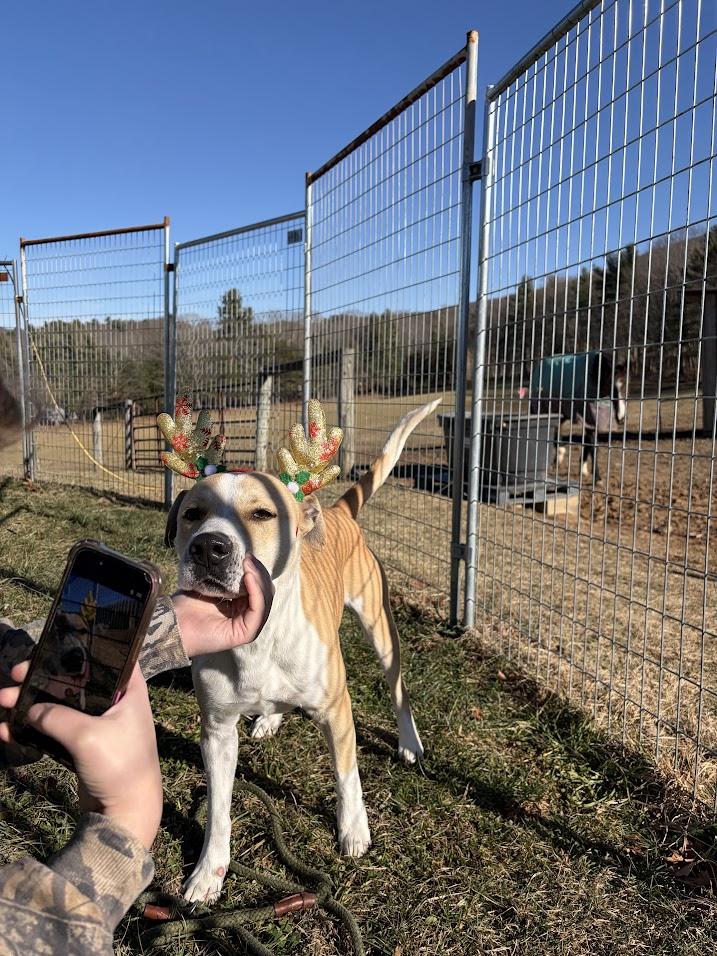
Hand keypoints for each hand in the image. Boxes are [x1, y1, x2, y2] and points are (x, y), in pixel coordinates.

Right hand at [0, 664, 162, 848]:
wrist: (124, 814)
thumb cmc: (119, 766)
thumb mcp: (87, 735)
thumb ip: (56, 716)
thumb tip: (30, 709)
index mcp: (129, 690)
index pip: (107, 656)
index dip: (78, 648)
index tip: (48, 648)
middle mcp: (115, 702)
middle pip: (73, 680)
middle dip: (40, 678)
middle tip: (13, 675)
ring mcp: (98, 725)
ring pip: (59, 705)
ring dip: (30, 703)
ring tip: (1, 702)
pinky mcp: (83, 746)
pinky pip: (54, 729)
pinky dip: (32, 728)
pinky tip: (6, 729)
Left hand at [172, 553, 274, 658]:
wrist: (173, 622)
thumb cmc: (188, 603)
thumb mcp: (212, 583)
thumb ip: (229, 575)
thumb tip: (247, 559)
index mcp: (241, 607)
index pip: (260, 587)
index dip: (257, 570)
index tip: (247, 555)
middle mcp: (247, 616)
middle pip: (266, 592)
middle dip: (259, 573)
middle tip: (248, 558)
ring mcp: (248, 626)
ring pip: (265, 600)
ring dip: (259, 579)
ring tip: (247, 565)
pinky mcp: (245, 633)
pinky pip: (258, 610)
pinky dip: (256, 592)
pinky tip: (248, 577)